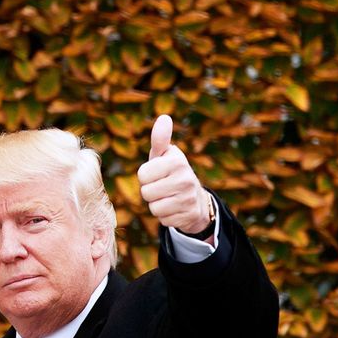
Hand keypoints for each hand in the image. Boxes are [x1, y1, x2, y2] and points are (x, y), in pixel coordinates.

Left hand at [137, 114, 212, 234]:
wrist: (195, 197)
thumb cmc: (171, 172)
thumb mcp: (164, 155)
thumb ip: (160, 139)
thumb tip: (164, 117)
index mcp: (177, 161)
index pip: (142, 175)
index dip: (146, 176)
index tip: (157, 173)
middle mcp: (185, 178)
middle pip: (146, 193)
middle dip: (150, 192)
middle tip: (162, 187)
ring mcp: (189, 198)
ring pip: (154, 208)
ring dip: (157, 204)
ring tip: (168, 197)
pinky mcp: (189, 215)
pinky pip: (163, 220)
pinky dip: (165, 216)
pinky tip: (174, 208)